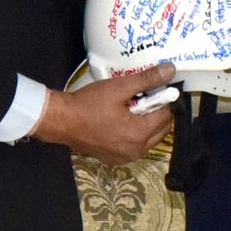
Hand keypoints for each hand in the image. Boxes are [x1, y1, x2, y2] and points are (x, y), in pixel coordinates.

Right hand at [33, 66, 177, 164]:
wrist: (61, 120)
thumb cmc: (88, 104)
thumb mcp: (119, 87)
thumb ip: (146, 80)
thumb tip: (169, 71)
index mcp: (139, 134)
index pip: (165, 115)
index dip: (160, 100)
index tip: (148, 90)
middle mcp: (136, 151)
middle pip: (161, 129)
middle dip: (155, 113)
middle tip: (138, 100)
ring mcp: (125, 158)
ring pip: (150, 139)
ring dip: (146, 124)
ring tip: (128, 110)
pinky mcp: (115, 160)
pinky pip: (135, 146)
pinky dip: (134, 135)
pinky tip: (120, 122)